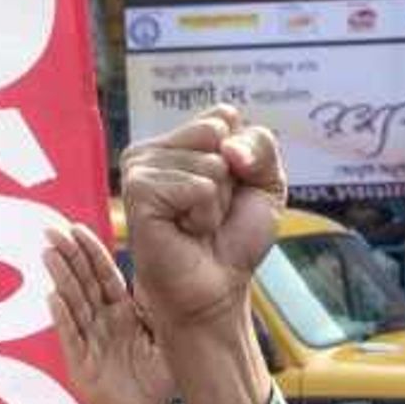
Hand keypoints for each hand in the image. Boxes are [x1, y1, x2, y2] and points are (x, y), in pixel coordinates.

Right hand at [42, 213, 176, 403]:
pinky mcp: (81, 364)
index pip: (103, 276)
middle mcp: (102, 322)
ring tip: (48, 253)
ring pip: (72, 304)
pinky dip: (63, 318)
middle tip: (53, 230)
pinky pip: (71, 337)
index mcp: (122, 312)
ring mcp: (89, 341)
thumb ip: (159, 310)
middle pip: (83, 283)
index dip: (91, 253)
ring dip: (61, 279)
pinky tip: (53, 297)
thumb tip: (165, 275)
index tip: (77, 228)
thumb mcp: (166, 339)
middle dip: (68, 256)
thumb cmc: (157, 380)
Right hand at [120, 107, 282, 350]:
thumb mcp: (266, 183)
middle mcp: (154, 148)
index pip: (223, 115)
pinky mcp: (138, 190)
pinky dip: (204, 215)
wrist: (215, 288)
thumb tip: (227, 148)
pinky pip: (198, 187)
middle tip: (211, 211)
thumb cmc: (234, 239)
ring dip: (217, 204)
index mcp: (178, 139)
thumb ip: (261, 144)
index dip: (243, 158)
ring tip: (196, 225)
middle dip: (231, 179)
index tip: (229, 192)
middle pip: (217, 132)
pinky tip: (185, 231)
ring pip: (211, 164)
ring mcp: (140, 166)